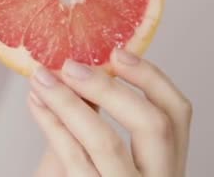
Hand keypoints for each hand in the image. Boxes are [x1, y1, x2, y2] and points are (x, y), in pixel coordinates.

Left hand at [29, 49, 191, 176]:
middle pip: (153, 125)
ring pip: (107, 142)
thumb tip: (75, 68)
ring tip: (40, 78)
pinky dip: (51, 125)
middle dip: (109, 87)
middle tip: (69, 64)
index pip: (178, 113)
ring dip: (68, 102)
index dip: (151, 78)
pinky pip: (72, 159)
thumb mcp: (94, 154)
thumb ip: (92, 118)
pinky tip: (36, 103)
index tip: (117, 51)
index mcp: (166, 162)